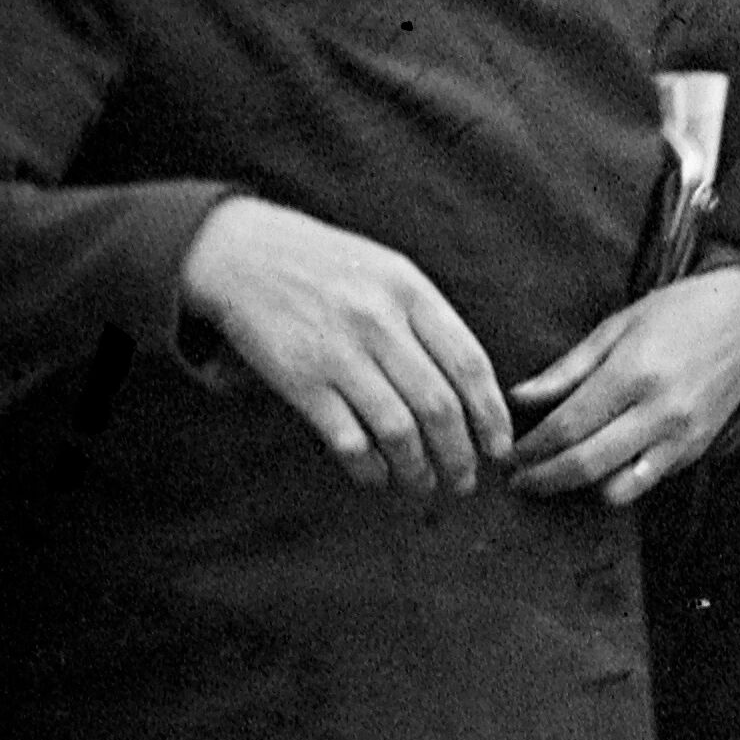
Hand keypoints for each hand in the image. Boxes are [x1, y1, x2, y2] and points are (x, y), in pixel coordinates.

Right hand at [183, 195, 517, 487]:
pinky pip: (348, 439)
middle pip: (439, 406)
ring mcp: (337, 352)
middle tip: (465, 481)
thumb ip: (430, 320)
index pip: (469, 365)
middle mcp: (379, 322)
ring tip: (425, 486)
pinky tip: (377, 477)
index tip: (499, 448)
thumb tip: (476, 389)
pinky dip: (369, 468)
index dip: (491, 416)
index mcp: (410, 292)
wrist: (240, 252)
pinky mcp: (299, 379)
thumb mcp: (388, 272)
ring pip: (398, 430)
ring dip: (418, 470)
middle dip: (460, 455)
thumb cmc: (326, 266)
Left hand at [503, 260, 739, 506]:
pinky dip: (618, 480)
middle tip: (517, 482)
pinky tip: (601, 464)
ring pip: (620, 488)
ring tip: (558, 476)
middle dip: (544, 479)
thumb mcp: (616, 327)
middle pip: (587, 464)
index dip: (531, 448)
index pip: (568, 426)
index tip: (508, 455)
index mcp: (634, 373)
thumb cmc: (677, 314)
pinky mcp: (697, 450)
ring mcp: (683, 436)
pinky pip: (647, 480)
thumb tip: (518, 398)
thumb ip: (567, 369)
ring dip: (581, 489)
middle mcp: (661, 411)